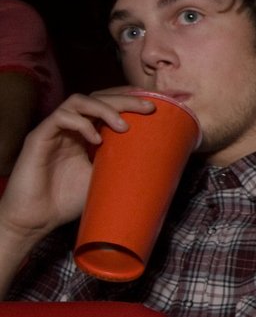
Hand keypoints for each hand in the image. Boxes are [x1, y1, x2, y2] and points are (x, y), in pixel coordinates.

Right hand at [0, 89, 160, 242]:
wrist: (36, 218)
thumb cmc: (68, 200)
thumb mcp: (105, 178)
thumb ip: (122, 163)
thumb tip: (159, 160)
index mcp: (87, 134)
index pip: (108, 105)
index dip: (130, 100)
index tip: (155, 106)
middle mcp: (71, 128)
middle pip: (97, 98)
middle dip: (124, 99)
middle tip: (148, 107)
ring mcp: (55, 130)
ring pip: (79, 101)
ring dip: (104, 108)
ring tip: (123, 126)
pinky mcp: (39, 137)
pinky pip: (60, 117)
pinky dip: (81, 123)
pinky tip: (95, 139)